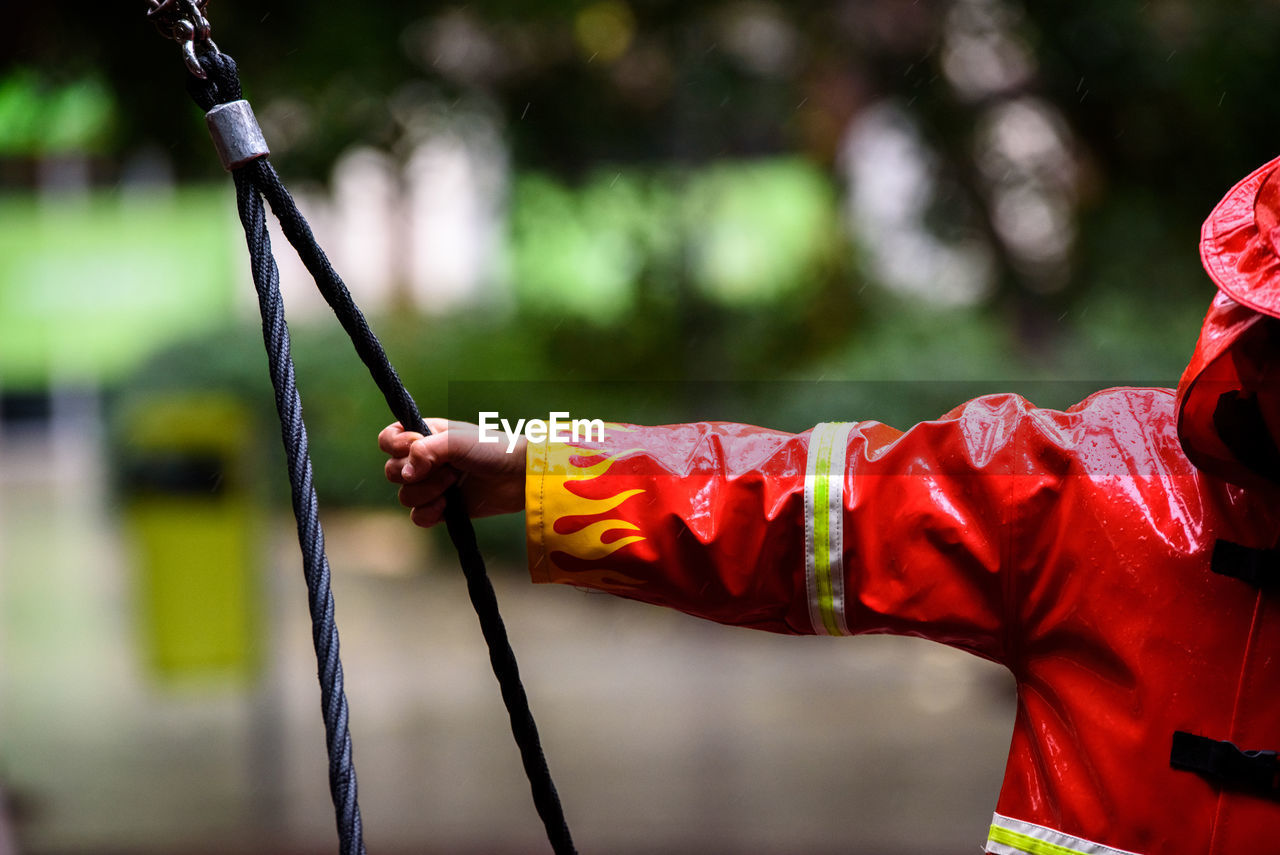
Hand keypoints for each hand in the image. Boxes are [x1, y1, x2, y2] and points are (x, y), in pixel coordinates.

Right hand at [378, 419, 526, 527]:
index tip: (414, 445)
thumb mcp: (457, 441)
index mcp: (425, 436)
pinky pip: (418, 516)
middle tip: (448, 469)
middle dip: (416, 474)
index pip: (388, 440)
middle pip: (392, 471)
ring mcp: (433, 485)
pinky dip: (428, 513)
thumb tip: (406, 473)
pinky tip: (446, 507)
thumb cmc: (492, 449)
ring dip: (428, 492)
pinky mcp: (443, 508)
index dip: (394, 445)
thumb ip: (425, 450)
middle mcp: (425, 460)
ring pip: (405, 496)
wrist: (519, 476)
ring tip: (454, 484)